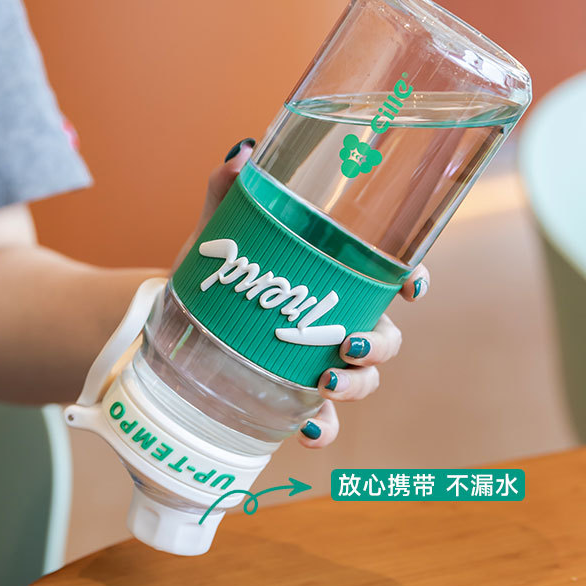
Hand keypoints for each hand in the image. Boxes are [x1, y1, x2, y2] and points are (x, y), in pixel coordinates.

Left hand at [181, 138, 428, 449]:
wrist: (172, 327)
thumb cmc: (213, 277)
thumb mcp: (217, 235)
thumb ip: (229, 194)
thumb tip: (242, 154)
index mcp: (332, 282)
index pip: (387, 279)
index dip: (412, 280)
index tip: (411, 286)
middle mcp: (337, 324)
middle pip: (386, 337)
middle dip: (380, 343)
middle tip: (351, 342)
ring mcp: (320, 366)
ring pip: (364, 380)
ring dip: (357, 385)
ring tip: (325, 383)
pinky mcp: (296, 402)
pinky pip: (326, 422)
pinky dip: (326, 431)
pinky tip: (308, 432)